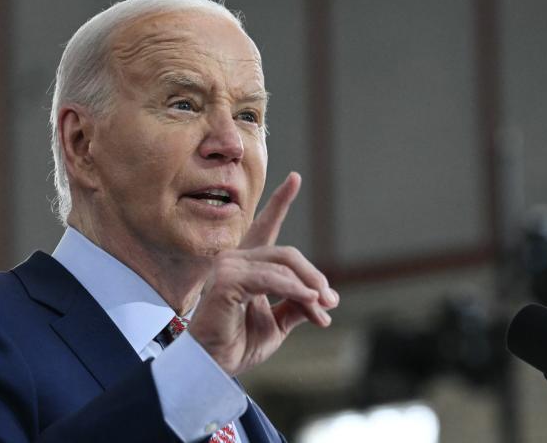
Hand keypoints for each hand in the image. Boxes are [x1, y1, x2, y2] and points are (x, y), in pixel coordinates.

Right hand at [188, 172, 338, 375]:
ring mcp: (228, 267)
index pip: (265, 227)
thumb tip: (324, 299)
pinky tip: (311, 303)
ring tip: (323, 310)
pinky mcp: (226, 281)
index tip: (295, 179)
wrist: (215, 368)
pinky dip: (295, 290)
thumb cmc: (238, 344)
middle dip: (314, 276)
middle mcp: (235, 259)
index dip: (280, 202)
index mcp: (246, 265)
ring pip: (284, 264)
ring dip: (309, 288)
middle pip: (287, 253)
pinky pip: (272, 279)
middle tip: (331, 302)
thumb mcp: (277, 323)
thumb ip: (296, 305)